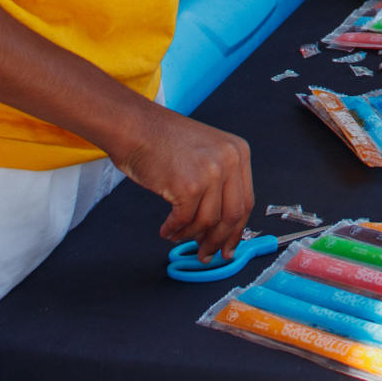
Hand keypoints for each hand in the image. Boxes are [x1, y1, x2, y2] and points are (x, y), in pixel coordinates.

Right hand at [111, 105, 253, 264]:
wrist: (135, 127)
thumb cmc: (163, 140)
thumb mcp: (206, 153)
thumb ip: (219, 182)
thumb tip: (220, 225)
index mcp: (239, 152)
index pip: (246, 201)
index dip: (237, 229)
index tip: (229, 246)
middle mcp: (230, 160)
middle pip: (233, 215)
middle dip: (219, 240)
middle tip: (207, 254)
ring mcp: (210, 172)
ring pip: (208, 221)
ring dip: (191, 236)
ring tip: (177, 237)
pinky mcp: (188, 185)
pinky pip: (185, 220)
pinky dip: (175, 230)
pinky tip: (166, 230)